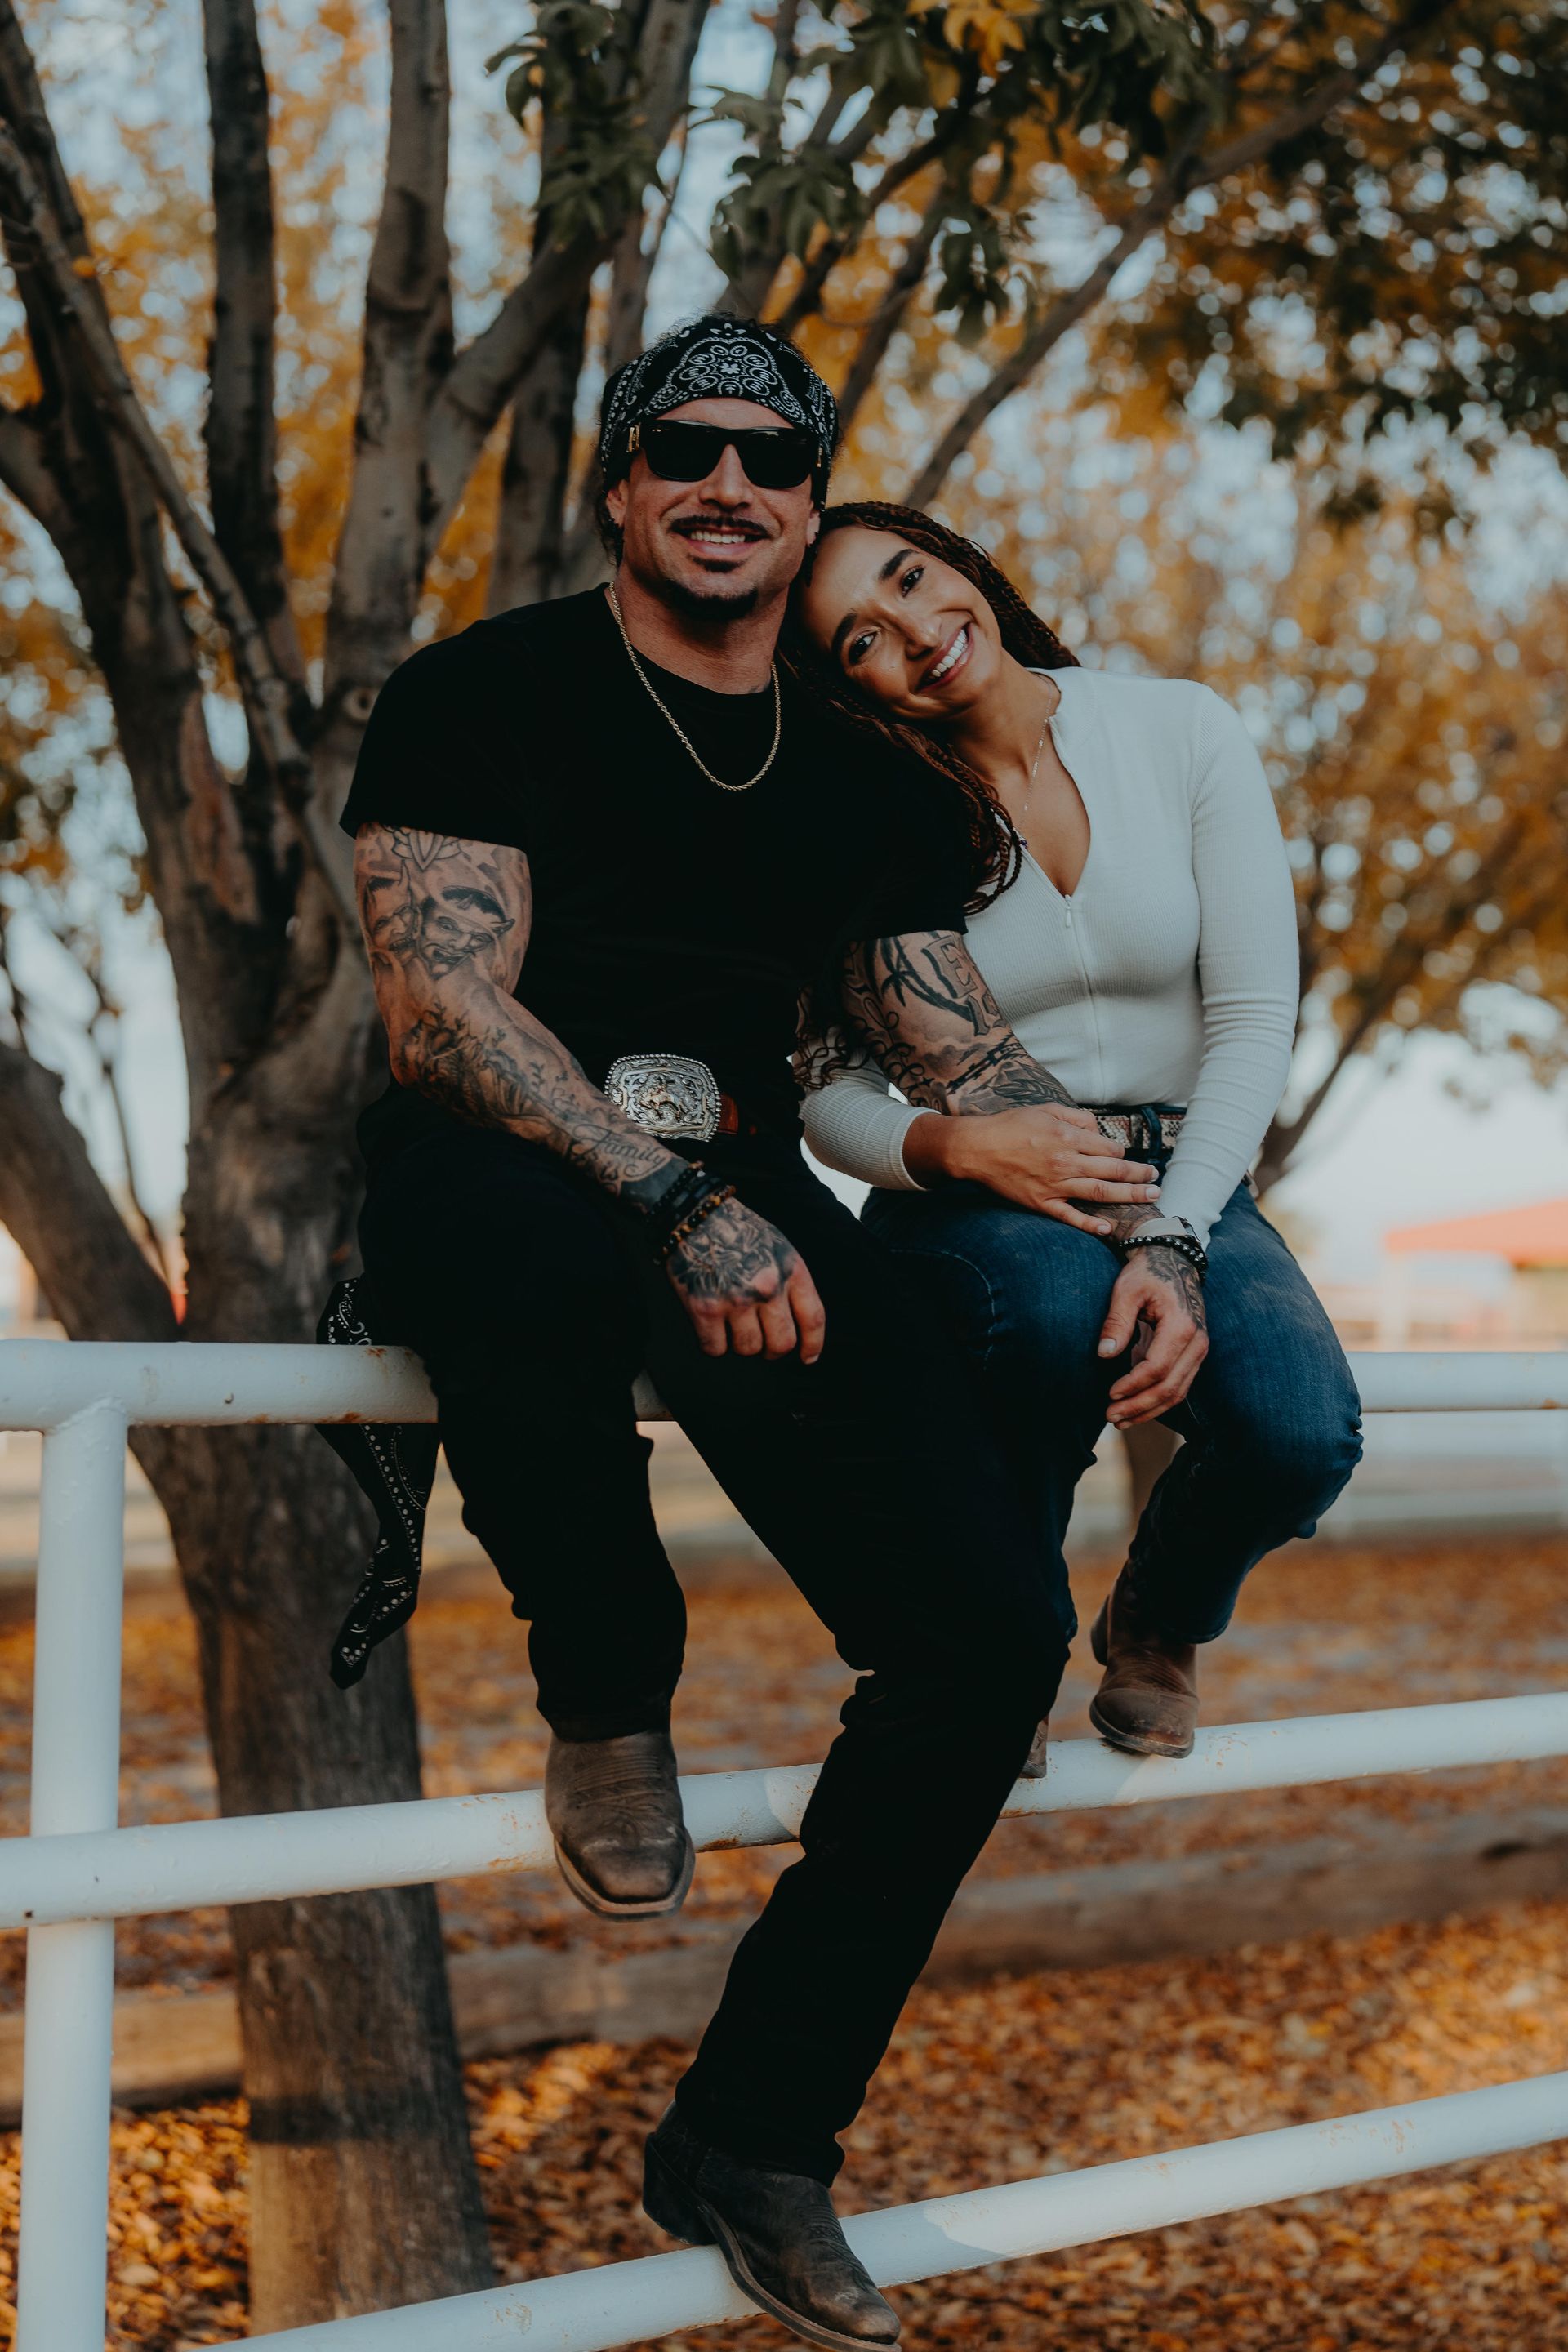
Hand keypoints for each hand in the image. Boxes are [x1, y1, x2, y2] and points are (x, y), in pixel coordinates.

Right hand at [665, 1196, 825, 1363]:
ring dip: (741, 1344)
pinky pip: (715, 1349)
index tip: (807, 1358)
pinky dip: (713, 1344)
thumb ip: (791, 1282)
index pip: (812, 1319)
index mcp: (790, 1270)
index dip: (812, 1345)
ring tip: (733, 1325)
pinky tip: (711, 1327)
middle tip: (763, 1345)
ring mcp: (736, 1299)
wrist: (693, 1215)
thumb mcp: (779, 1248)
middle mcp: (767, 1287)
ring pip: (748, 1349)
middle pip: (782, 1343)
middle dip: (773, 1351)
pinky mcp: (705, 1308)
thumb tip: (797, 1323)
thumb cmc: (737, 1232)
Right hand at [908, 1103, 1161, 1233]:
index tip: (1123, 1154)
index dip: (1120, 1150)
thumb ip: (1076, 1117)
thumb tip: (1098, 1128)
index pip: (1109, 1146)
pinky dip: (1089, 1224)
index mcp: (1067, 1136)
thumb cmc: (1010, 1126)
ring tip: (1150, 1196)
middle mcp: (1065, 1161)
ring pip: (1100, 1192)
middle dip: (1139, 1174)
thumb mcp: (1045, 1110)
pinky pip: (1070, 1216)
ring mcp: (1055, 1184)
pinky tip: (1108, 1229)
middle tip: (1156, 1178)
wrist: (977, 1149)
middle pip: (1113, 1169)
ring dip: (1129, 1195)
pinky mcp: (1042, 1203)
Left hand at [1098, 1245, 1207, 1426]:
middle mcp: (1197, 1342)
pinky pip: (1180, 1386)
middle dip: (1140, 1406)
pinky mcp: (1194, 1355)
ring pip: (1178, 1392)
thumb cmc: (1146, 1274)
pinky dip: (1159, 1402)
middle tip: (1111, 1417)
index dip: (1133, 1385)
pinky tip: (1136, 1410)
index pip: (1158, 1368)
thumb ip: (1116, 1322)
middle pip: (1170, 1387)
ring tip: (1120, 1421)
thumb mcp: (1126, 1290)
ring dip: (1149, 1410)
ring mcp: (1199, 1350)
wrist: (1173, 1261)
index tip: (1110, 1394)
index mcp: (1181, 1325)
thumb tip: (1104, 1355)